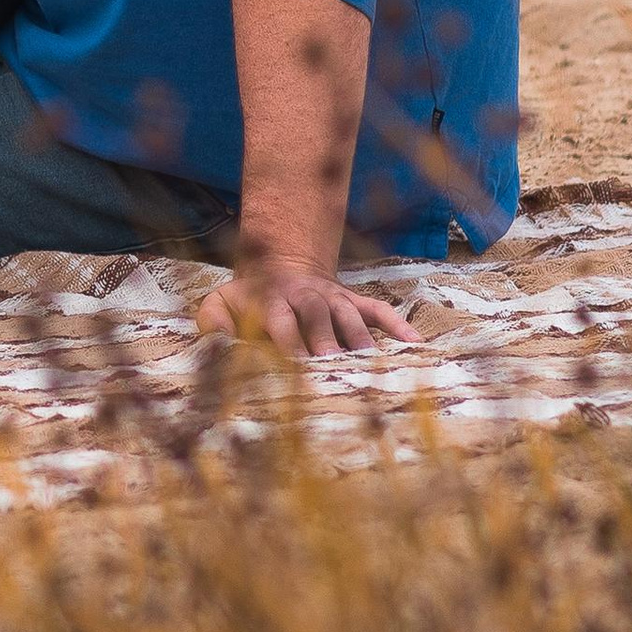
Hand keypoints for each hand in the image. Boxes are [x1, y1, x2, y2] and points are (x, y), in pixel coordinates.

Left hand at [195, 254, 419, 355]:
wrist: (280, 264)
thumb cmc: (249, 298)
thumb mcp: (222, 302)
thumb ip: (214, 322)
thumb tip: (217, 345)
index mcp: (272, 298)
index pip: (280, 319)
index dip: (286, 341)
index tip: (293, 367)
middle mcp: (306, 295)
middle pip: (318, 315)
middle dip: (325, 341)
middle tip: (332, 368)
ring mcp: (334, 297)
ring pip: (350, 315)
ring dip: (360, 340)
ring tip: (371, 368)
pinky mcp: (354, 300)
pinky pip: (379, 310)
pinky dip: (398, 325)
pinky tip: (417, 346)